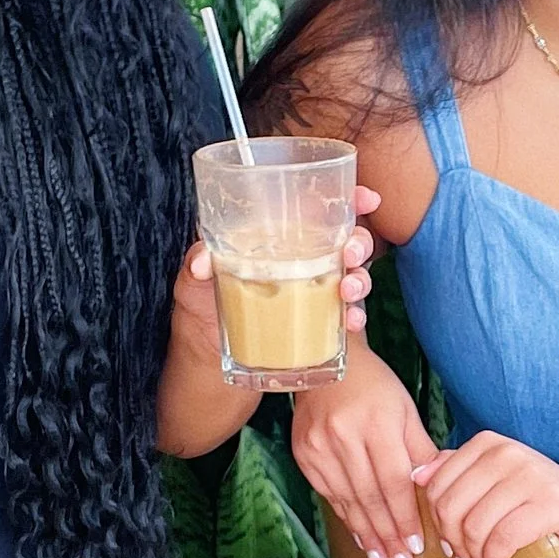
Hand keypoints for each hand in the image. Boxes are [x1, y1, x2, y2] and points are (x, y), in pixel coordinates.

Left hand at [169, 187, 379, 397]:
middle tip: (350, 253)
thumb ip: (197, 264)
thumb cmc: (202, 308)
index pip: (320, 209)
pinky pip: (348, 316)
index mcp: (279, 238)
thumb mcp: (192, 282)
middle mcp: (303, 260)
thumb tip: (203, 261)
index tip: (366, 198)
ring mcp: (315, 292)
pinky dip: (354, 317)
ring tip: (348, 290)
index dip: (349, 198)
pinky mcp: (319, 323)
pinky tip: (349, 322)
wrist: (208, 359)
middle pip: (347, 240)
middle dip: (360, 242)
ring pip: (355, 275)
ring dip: (360, 280)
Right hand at [293, 338, 437, 557]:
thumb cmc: (374, 385)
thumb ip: (419, 450)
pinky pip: (328, 494)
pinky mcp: (303, 453)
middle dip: (387, 535)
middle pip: (369, 497)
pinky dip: (346, 517)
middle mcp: (344, 437)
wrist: (324, 363)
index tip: (417, 544)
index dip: (405, 517)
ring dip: (366, 534)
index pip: (394, 482)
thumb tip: (433, 489)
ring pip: (346, 500)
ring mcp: (319, 446)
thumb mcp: (405, 410)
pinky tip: (359, 535)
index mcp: (376, 423)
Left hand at [415, 434, 558, 557]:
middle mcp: (507, 452)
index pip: (435, 486)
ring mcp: (530, 476)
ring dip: (473, 556)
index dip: (434, 523)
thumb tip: (416, 475)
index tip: (449, 543)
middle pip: (449, 507)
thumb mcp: (495, 480)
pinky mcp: (549, 504)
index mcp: (487, 444)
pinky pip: (502, 538)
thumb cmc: (537, 501)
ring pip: (474, 525)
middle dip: (451, 542)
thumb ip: (457, 472)